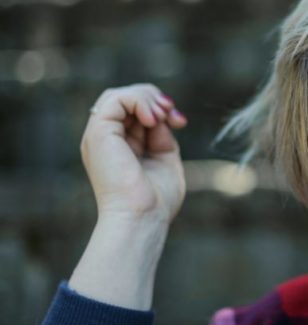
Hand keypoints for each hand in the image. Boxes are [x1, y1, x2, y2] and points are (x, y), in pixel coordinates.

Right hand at [81, 84, 187, 222]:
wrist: (142, 218)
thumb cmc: (156, 200)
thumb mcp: (165, 159)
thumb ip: (162, 136)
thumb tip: (161, 117)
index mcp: (118, 146)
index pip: (134, 111)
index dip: (159, 108)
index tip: (180, 121)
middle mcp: (105, 139)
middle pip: (125, 99)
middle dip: (154, 99)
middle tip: (173, 114)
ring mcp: (99, 136)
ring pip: (118, 95)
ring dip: (147, 98)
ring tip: (163, 115)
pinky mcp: (98, 133)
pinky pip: (115, 99)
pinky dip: (138, 101)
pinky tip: (153, 119)